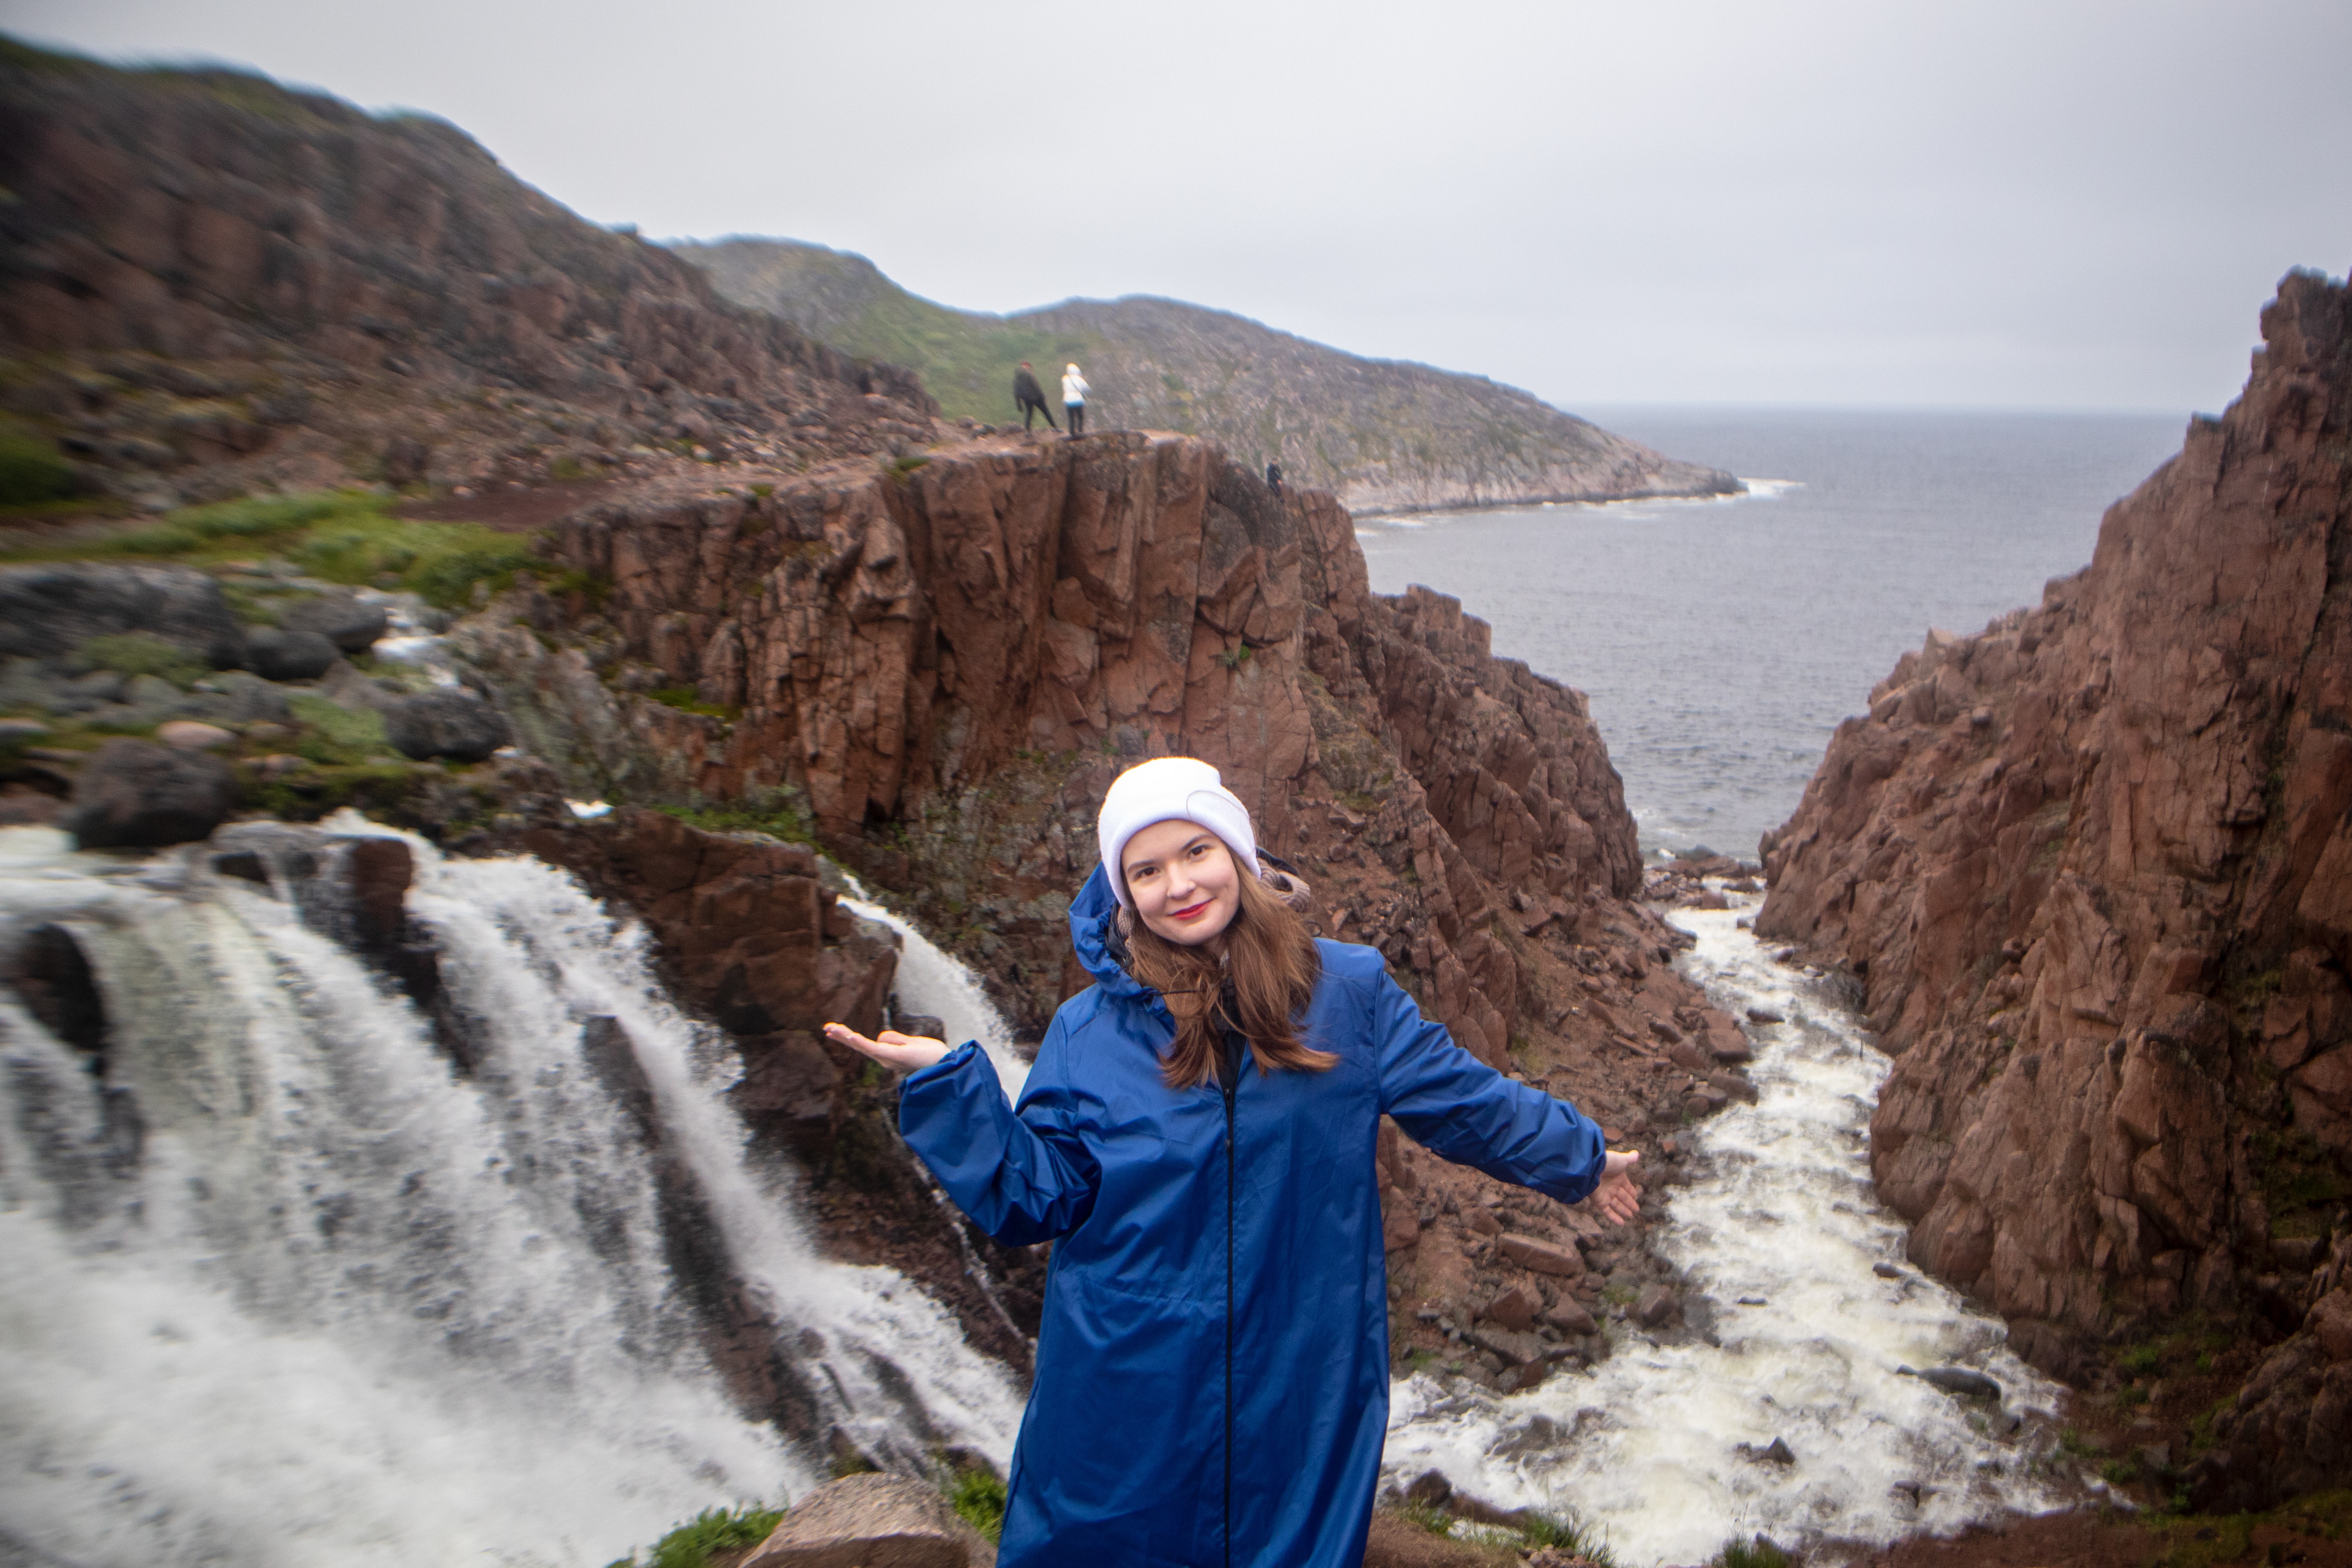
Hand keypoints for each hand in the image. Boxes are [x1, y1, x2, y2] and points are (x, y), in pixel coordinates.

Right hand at [823, 1022, 951, 1073]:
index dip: (848, 1037)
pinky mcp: (893, 1057)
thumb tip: (880, 1036)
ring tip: (831, 1028)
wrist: (946, 1065)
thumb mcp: (911, 1043)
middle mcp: (884, 1058)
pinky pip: (873, 1048)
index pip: (864, 1044)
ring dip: (846, 1036)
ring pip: (862, 1045)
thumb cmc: (931, 1055)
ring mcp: (887, 1058)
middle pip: (859, 1045)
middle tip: (825, 1028)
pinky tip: (850, 1036)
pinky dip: (860, 1042)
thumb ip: (895, 1039)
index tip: (833, 1029)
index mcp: (888, 1055)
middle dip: (841, 1036)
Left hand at [1589, 1150, 1640, 1225]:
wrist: (1591, 1167)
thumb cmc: (1607, 1162)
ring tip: (1631, 1216)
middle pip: (1623, 1197)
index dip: (1631, 1191)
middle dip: (1629, 1203)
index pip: (1626, 1186)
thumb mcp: (1621, 1160)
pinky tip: (1622, 1223)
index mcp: (1618, 1177)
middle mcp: (1612, 1186)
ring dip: (1624, 1210)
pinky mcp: (1599, 1202)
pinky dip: (1614, 1217)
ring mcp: (1606, 1194)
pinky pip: (1608, 1212)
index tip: (1636, 1196)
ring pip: (1616, 1205)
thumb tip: (1637, 1154)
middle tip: (1637, 1210)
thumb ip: (1629, 1159)